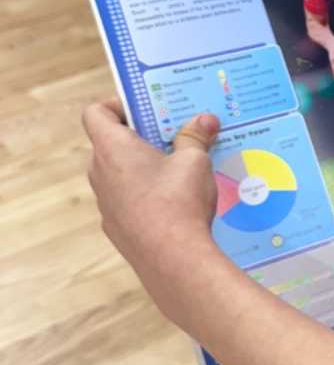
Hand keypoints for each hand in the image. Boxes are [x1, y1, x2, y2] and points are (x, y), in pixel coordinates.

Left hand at [84, 101, 218, 284]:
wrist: (172, 259)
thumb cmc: (178, 200)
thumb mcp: (195, 160)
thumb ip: (195, 137)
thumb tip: (205, 120)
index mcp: (113, 148)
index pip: (96, 114)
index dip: (116, 106)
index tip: (144, 110)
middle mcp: (101, 173)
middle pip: (112, 144)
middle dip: (141, 138)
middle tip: (173, 136)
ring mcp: (106, 203)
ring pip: (121, 175)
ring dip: (145, 168)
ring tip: (180, 170)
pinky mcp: (117, 228)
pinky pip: (129, 201)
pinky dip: (146, 196)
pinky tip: (177, 203)